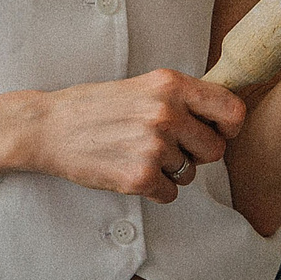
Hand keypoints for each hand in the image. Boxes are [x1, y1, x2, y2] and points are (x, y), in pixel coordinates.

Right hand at [24, 70, 246, 202]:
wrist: (49, 126)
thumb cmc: (95, 106)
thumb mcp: (142, 86)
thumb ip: (181, 98)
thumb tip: (224, 118)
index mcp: (170, 85)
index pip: (231, 110)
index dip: (229, 127)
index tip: (217, 132)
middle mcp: (166, 113)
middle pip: (215, 149)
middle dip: (195, 154)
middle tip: (166, 148)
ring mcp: (153, 146)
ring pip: (191, 174)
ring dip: (171, 172)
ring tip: (138, 155)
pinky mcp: (139, 176)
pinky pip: (170, 194)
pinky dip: (154, 189)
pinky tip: (129, 171)